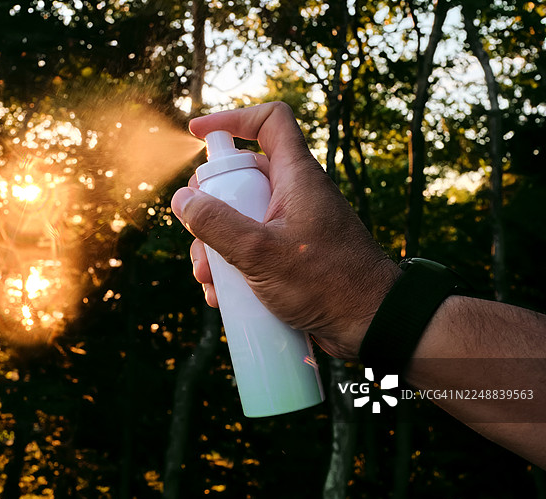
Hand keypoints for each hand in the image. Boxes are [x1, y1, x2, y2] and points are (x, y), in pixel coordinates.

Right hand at [171, 102, 400, 358]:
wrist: (371, 325)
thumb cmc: (326, 284)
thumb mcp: (259, 253)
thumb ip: (217, 224)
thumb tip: (182, 200)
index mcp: (297, 177)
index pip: (270, 122)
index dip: (232, 119)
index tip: (198, 132)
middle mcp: (296, 196)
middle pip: (240, 179)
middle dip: (209, 208)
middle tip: (197, 236)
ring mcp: (294, 227)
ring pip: (241, 220)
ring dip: (215, 247)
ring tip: (208, 279)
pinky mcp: (293, 257)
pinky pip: (253, 250)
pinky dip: (233, 268)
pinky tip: (221, 297)